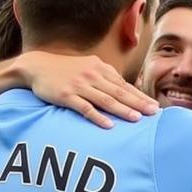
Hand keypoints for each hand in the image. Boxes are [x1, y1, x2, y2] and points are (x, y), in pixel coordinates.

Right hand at [19, 50, 157, 126]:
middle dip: (138, 103)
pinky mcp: (66, 95)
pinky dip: (98, 117)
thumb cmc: (66, 69)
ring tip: (137, 119)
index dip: (141, 96)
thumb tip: (128, 90)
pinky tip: (109, 125)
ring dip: (122, 110)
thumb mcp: (89, 67)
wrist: (36, 66)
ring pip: (105, 100)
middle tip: (154, 113)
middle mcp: (92, 76)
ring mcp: (79, 85)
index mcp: (100, 68)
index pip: (125, 85)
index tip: (155, 106)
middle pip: (119, 92)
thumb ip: (107, 77)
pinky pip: (85, 108)